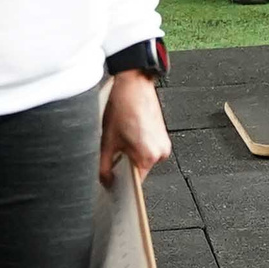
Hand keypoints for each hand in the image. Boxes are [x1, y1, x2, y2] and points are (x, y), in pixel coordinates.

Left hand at [99, 70, 170, 185]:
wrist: (134, 86)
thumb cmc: (122, 107)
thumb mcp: (106, 141)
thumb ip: (104, 167)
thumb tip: (106, 181)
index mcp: (149, 156)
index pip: (135, 181)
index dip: (121, 182)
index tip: (112, 181)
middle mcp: (161, 152)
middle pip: (140, 169)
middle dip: (126, 164)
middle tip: (114, 151)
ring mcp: (165, 143)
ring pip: (144, 158)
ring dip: (133, 154)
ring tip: (123, 138)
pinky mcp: (164, 136)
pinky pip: (150, 149)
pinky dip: (139, 146)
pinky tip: (129, 133)